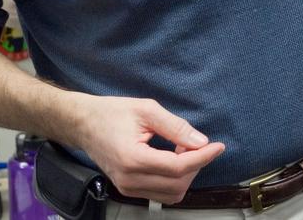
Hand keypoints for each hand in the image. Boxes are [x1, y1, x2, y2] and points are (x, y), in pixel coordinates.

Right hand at [75, 95, 224, 204]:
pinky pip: (161, 193)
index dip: (203, 157)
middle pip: (178, 184)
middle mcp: (129, 179)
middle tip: (196, 142)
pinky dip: (175, 180)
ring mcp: (127, 188)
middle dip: (196, 165)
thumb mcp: (146, 110)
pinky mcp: (128, 189)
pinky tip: (174, 159)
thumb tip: (201, 141)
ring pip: (172, 194)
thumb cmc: (112, 113)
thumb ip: (176, 127)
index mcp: (132, 158)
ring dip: (186, 174)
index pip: (178, 168)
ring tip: (183, 150)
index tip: (218, 146)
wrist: (84, 125)